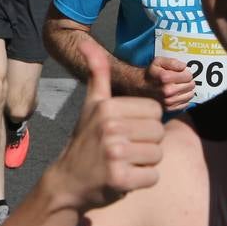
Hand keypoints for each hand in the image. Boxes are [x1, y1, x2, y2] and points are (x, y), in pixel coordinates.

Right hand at [48, 43, 164, 210]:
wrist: (67, 181)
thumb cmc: (85, 142)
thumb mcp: (90, 106)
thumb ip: (97, 74)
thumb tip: (86, 43)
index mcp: (107, 107)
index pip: (155, 111)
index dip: (143, 123)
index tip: (123, 130)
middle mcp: (110, 128)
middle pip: (159, 133)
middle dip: (145, 143)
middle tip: (122, 149)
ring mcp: (115, 154)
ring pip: (158, 155)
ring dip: (144, 163)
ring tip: (122, 162)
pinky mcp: (120, 179)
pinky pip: (153, 177)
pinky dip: (141, 181)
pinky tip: (123, 178)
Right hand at [145, 56, 195, 110]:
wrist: (138, 86)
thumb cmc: (150, 73)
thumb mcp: (158, 62)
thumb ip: (172, 62)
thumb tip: (184, 66)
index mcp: (165, 78)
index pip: (188, 76)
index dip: (185, 73)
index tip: (179, 73)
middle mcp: (167, 91)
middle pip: (191, 85)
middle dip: (187, 81)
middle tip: (178, 80)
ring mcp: (168, 101)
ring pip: (190, 95)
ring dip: (186, 90)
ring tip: (177, 87)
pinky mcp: (169, 108)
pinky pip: (186, 103)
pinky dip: (183, 98)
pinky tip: (175, 94)